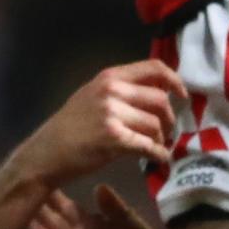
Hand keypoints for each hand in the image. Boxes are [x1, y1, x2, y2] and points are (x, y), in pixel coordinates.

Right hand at [19, 61, 186, 184]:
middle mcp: (112, 90)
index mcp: (109, 76)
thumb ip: (121, 90)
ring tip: (155, 147)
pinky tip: (158, 159)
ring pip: (156, 124)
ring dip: (161, 139)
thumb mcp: (91, 95)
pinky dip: (159, 155)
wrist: (46, 154)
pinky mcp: (114, 139)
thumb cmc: (69, 127)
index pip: (154, 68)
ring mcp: (112, 114)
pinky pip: (149, 146)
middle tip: (165, 132)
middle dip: (168, 119)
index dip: (175, 81)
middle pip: (160, 99)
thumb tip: (158, 94)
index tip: (183, 95)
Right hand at [27, 184, 178, 228]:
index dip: (53, 193)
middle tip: (16, 185)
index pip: (67, 208)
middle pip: (53, 220)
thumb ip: (118, 212)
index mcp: (94, 228)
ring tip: (18, 208)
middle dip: (37, 205)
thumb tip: (99, 187)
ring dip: (37, 226)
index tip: (38, 174)